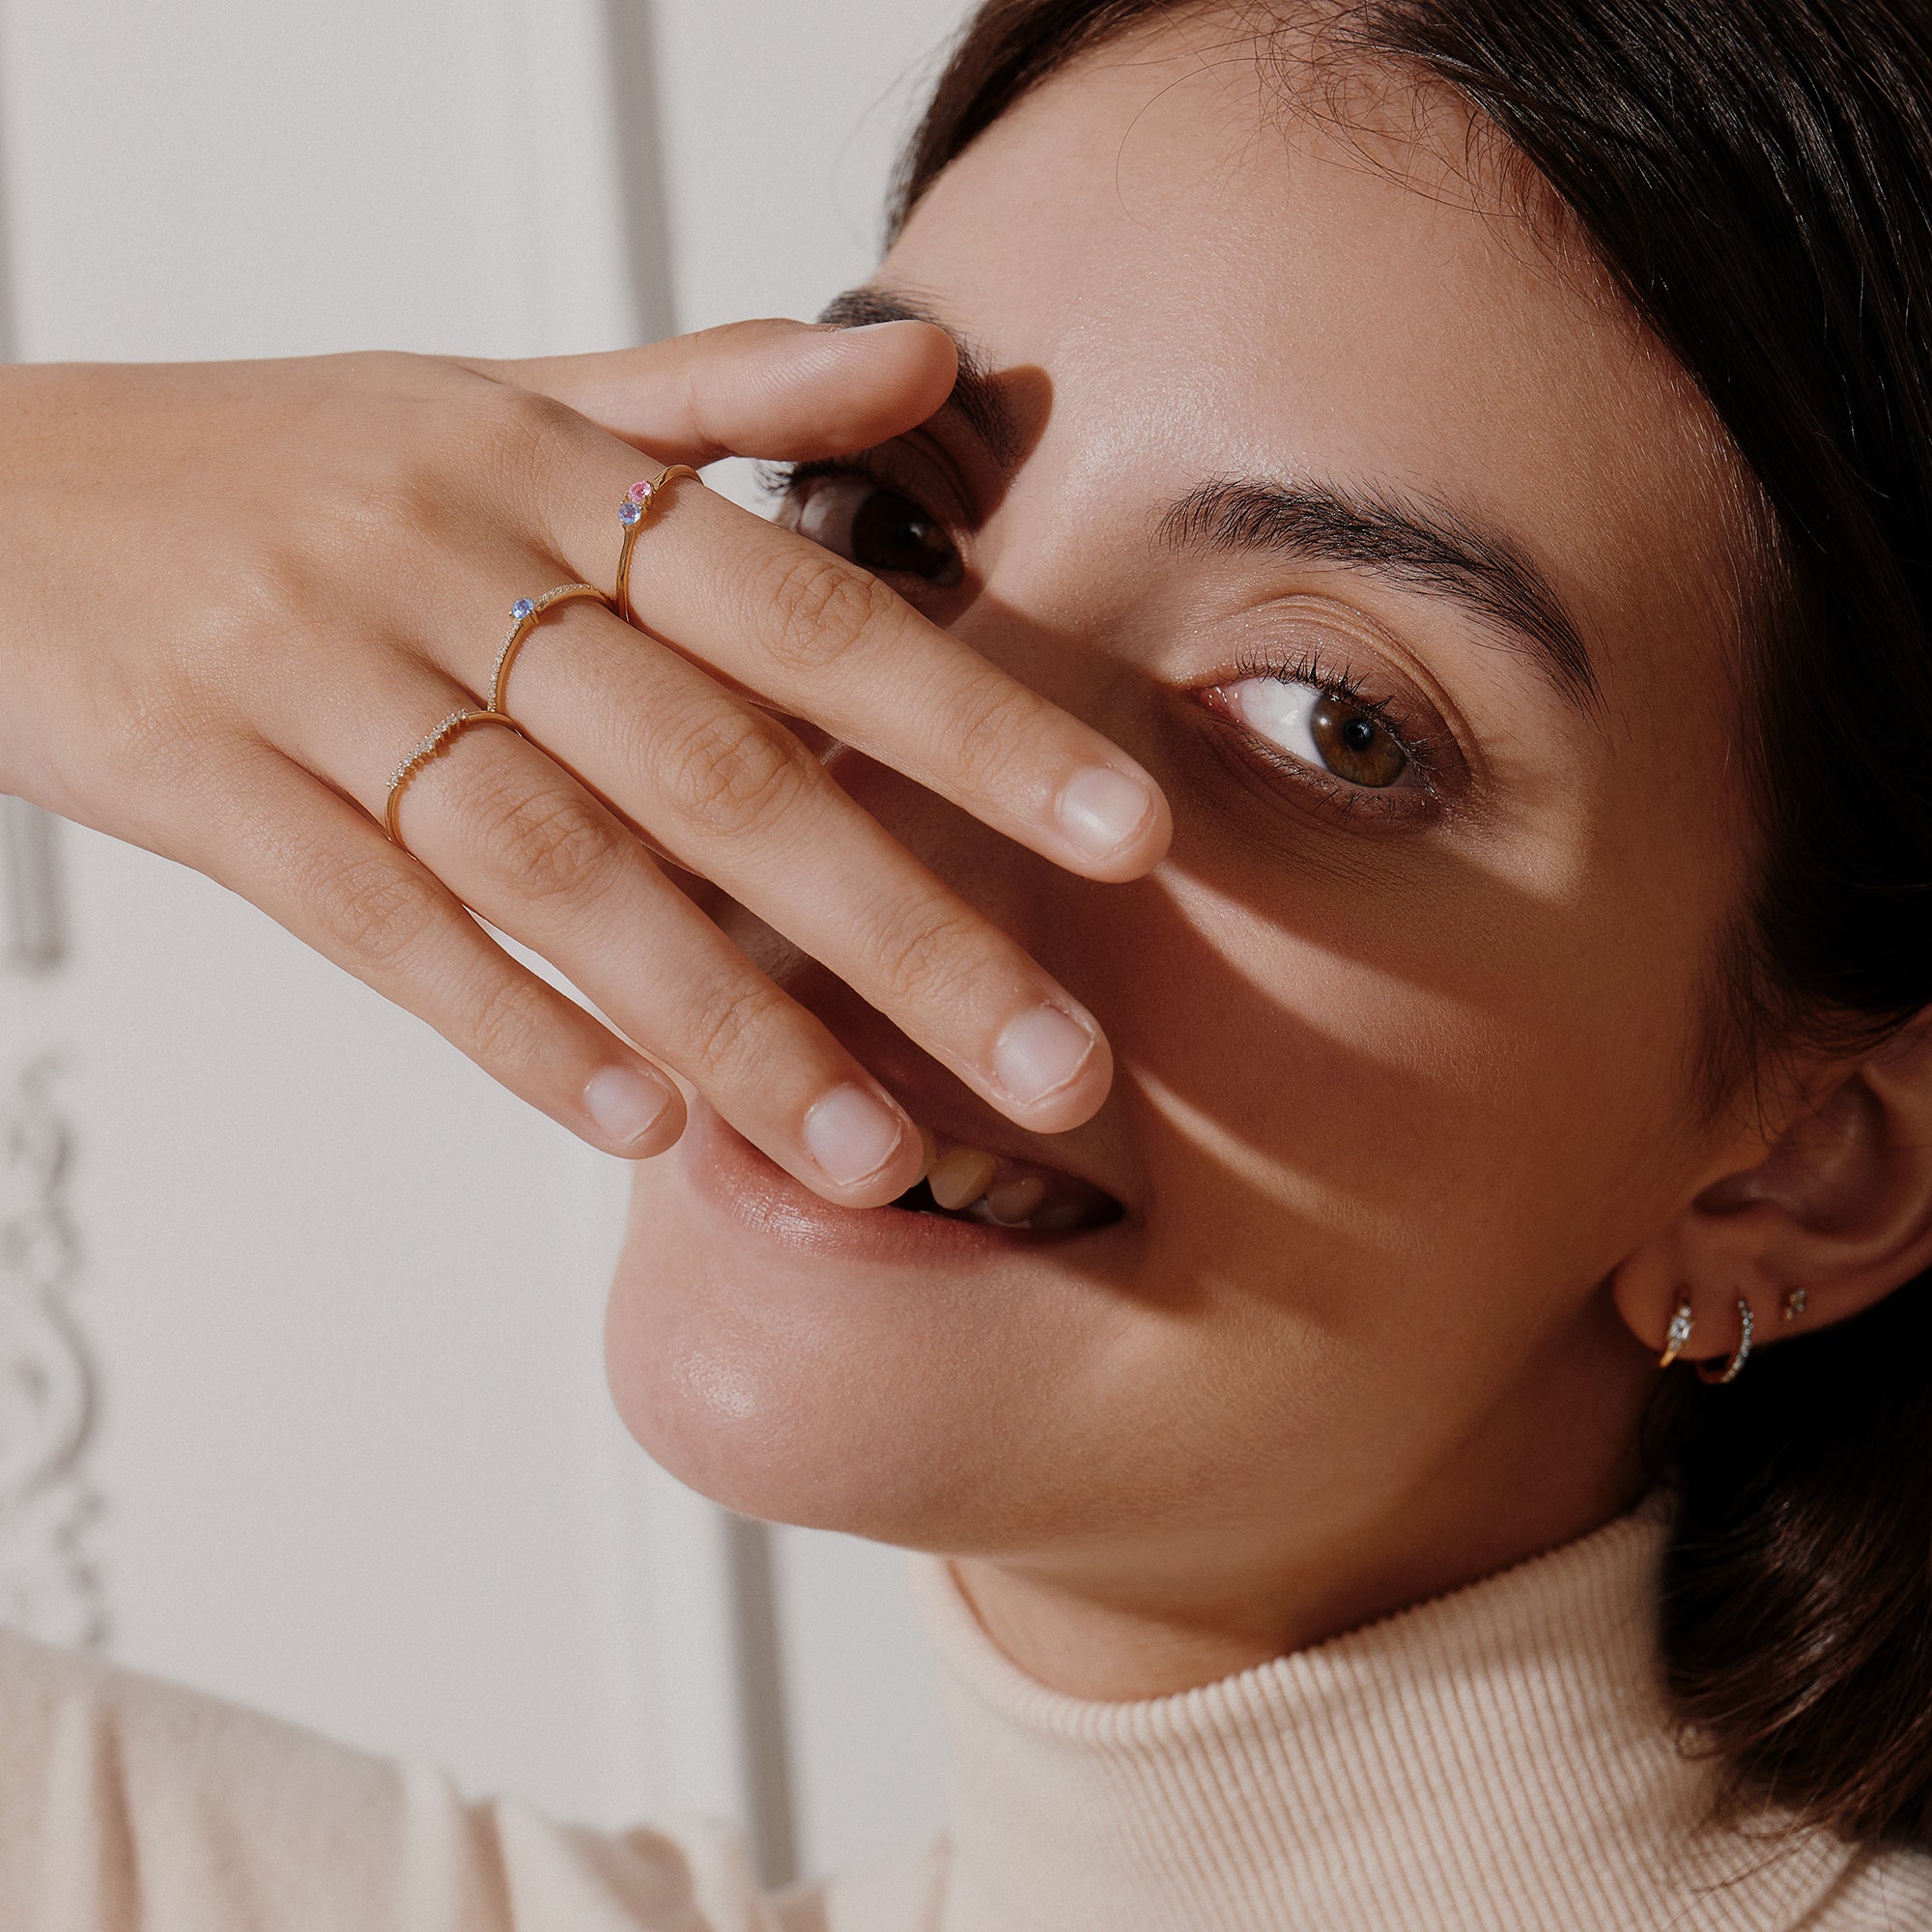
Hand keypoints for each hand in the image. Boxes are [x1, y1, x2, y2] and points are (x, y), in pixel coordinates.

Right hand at [0, 323, 1168, 1205]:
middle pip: (719, 769)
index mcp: (555, 472)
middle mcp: (457, 564)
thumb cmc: (285, 461)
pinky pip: (376, 920)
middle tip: (1052, 1068)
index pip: (811, 610)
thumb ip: (721, 393)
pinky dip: (512, 1027)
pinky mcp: (203, 778)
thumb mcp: (503, 395)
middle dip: (906, 930)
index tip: (1126, 836)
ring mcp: (323, 673)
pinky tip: (636, 1127)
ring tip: (873, 1153)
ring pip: (564, 871)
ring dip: (732, 1026)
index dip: (977, 725)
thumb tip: (928, 358)